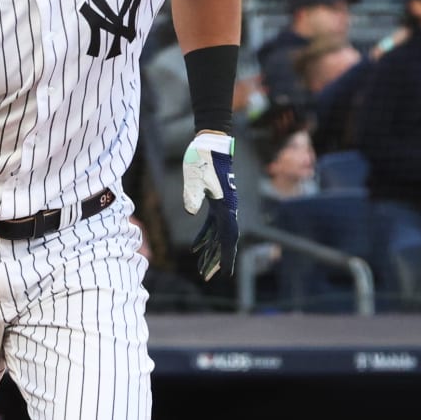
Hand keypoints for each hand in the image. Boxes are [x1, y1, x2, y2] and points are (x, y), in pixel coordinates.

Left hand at [182, 131, 238, 280]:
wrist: (209, 142)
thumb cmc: (202, 158)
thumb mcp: (194, 176)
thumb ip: (192, 194)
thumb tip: (191, 212)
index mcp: (226, 206)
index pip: (229, 237)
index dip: (227, 257)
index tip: (224, 274)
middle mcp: (228, 208)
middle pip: (224, 241)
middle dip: (216, 260)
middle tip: (207, 277)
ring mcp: (222, 206)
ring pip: (218, 235)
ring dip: (210, 252)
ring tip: (201, 269)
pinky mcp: (215, 202)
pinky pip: (211, 226)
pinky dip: (204, 238)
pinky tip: (195, 249)